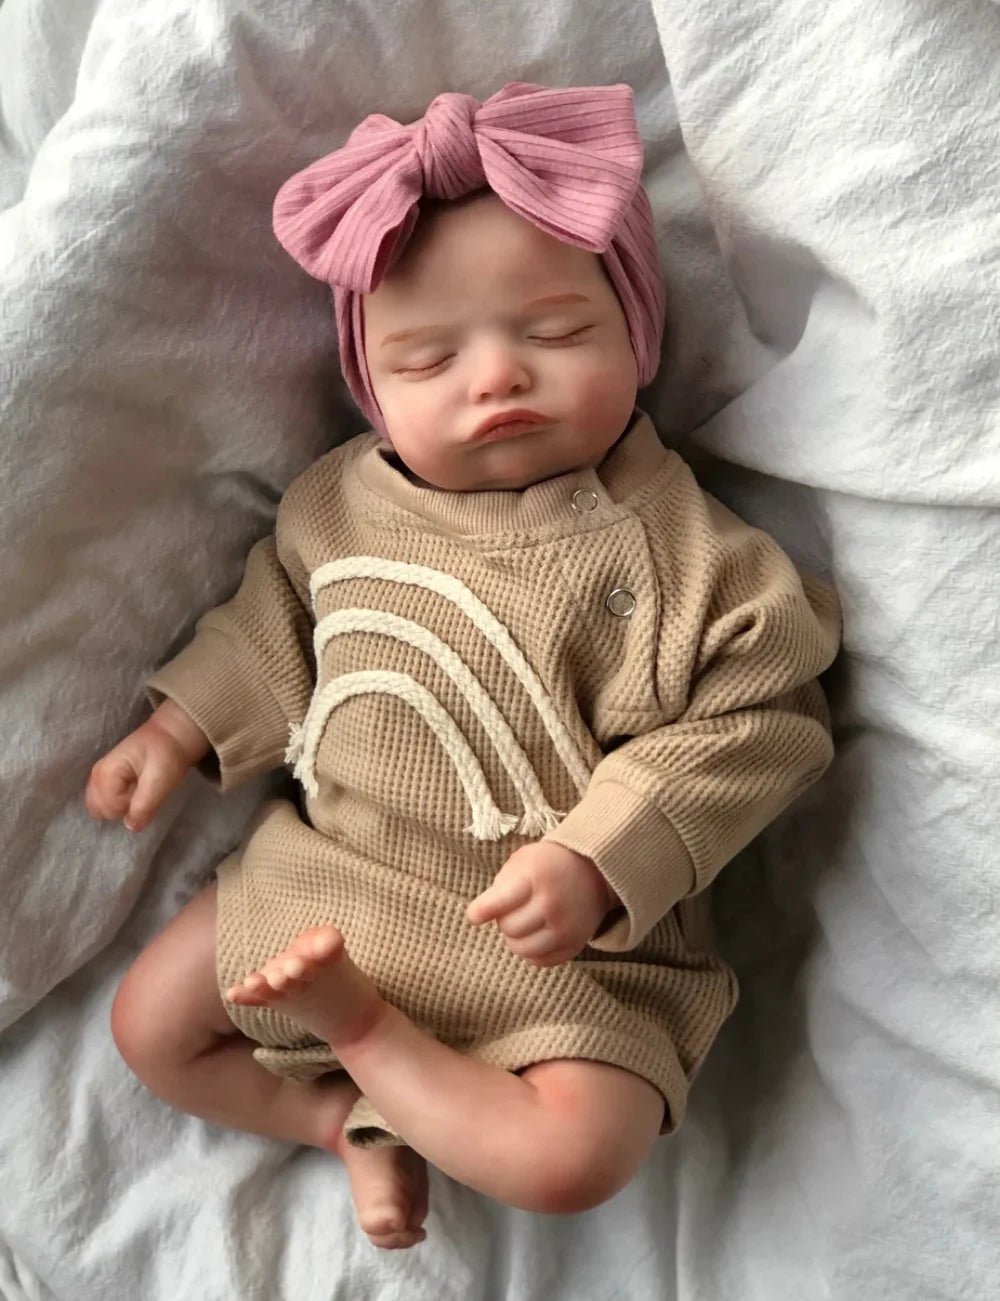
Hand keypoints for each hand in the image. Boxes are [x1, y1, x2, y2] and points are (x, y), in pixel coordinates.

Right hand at [85, 700, 208, 831]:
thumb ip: (144, 805)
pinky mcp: (107, 779)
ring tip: (138, 789)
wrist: (173, 735)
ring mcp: (100, 776)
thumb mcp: (160, 780)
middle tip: (141, 791)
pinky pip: (105, 800)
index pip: (109, 808)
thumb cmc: (168, 755)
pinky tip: (133, 790)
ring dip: (120, 805)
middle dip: (121, 808)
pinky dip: (119, 801)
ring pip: (101, 807)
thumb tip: (131, 828)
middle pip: (99, 809)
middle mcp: (96, 774)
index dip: (129, 807)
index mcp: (106, 772)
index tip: (145, 791)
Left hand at [466, 841, 616, 966]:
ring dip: (516, 938)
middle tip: (514, 908)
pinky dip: (532, 951)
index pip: (498, 903)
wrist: (594, 871)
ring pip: (521, 949)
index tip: (474, 915)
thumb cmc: (549, 865)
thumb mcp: (523, 861)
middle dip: (504, 919)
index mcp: (535, 878)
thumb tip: (479, 916)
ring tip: (523, 922)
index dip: (481, 911)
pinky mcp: (575, 945)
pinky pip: (540, 961)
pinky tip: (536, 934)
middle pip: (508, 928)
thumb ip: (500, 885)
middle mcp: (551, 904)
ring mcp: (565, 927)